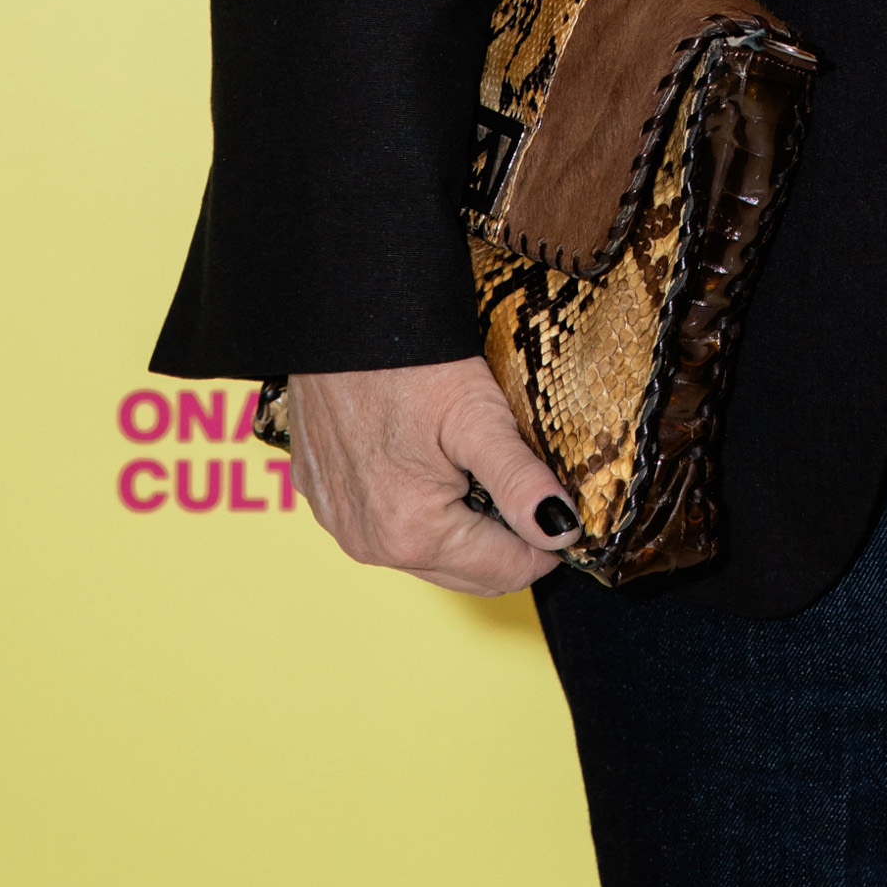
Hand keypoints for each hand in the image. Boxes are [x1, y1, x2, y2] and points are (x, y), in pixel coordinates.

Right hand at [280, 359, 571, 598]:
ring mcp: (340, 525)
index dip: (545, 545)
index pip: (504, 573)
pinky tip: (425, 461)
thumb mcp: (479, 416)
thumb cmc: (408, 359)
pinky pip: (383, 525)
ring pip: (426, 554)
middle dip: (503, 540)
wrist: (338, 312)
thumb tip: (563, 532)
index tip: (564, 512)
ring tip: (473, 466)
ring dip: (460, 526)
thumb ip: (521, 483)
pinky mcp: (323, 499)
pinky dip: (413, 509)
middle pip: (465, 572)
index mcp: (411, 534)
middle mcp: (369, 545)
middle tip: (524, 484)